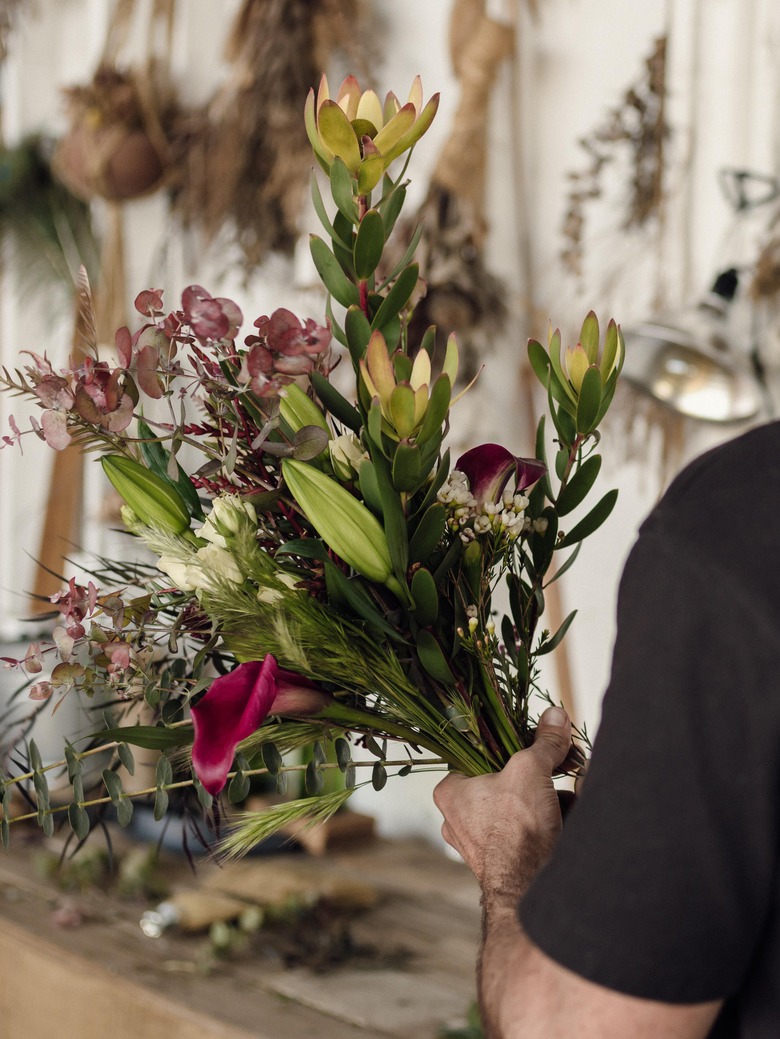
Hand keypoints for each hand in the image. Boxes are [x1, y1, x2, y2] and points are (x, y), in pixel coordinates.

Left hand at [433, 706, 571, 901]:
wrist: (531, 892)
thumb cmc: (516, 829)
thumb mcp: (531, 770)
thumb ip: (544, 741)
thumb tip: (554, 716)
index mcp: (451, 792)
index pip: (481, 753)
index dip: (514, 745)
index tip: (539, 744)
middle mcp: (459, 818)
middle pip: (506, 779)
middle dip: (540, 774)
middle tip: (564, 767)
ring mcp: (481, 843)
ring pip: (520, 805)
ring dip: (549, 797)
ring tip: (570, 796)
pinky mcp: (505, 861)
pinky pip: (528, 830)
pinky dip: (550, 821)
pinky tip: (568, 820)